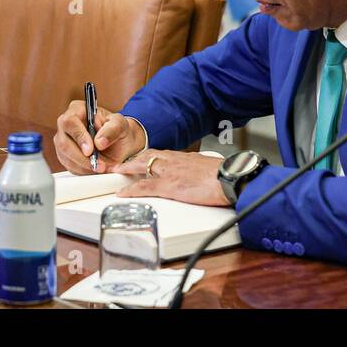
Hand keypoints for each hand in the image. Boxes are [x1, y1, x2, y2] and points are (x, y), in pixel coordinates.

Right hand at [54, 99, 145, 174]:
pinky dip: (83, 170)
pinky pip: (69, 166)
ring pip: (65, 157)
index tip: (90, 150)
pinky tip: (95, 168)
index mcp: (77, 110)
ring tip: (101, 167)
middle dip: (82, 157)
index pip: (69, 122)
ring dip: (84, 166)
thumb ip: (112, 130)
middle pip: (63, 143)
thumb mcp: (121, 125)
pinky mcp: (65, 156)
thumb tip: (99, 142)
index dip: (78, 137)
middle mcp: (67, 125)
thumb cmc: (119, 130)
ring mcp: (64, 141)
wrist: (120, 144)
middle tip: (99, 164)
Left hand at [112, 150, 230, 207]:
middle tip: (120, 164)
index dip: (148, 156)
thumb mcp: (209, 168)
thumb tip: (202, 176)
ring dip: (126, 169)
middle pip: (147, 156)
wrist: (230, 178)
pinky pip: (144, 187)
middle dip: (132, 160)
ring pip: (141, 166)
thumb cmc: (224, 175)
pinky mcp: (169, 186)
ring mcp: (170, 173)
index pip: (161, 154)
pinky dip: (131, 189)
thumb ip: (200, 171)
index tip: (141, 160)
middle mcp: (174, 161)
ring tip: (116, 173)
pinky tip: (122, 193)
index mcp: (184, 157)